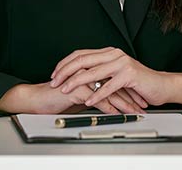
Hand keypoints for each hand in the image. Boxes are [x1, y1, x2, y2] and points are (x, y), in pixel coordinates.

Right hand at [0, 81, 144, 114]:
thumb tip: (111, 99)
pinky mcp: (77, 88)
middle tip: (142, 105)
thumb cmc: (58, 96)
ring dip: (123, 102)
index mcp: (89, 69)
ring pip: (108, 90)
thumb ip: (95, 91)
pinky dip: (108, 106)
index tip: (139, 98)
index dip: (128, 88)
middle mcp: (87, 70)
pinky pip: (96, 98)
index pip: (114, 77)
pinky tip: (117, 113)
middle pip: (115, 82)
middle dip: (130, 95)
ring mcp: (82, 78)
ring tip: (134, 111)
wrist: (39, 98)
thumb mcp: (81, 94)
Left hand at [50, 47, 181, 107]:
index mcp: (108, 53)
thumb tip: (78, 80)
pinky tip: (88, 101)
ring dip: (77, 82)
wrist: (162, 86)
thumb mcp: (115, 77)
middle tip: (54, 82)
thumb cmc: (138, 84)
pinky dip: (97, 95)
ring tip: (66, 90)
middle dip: (66, 72)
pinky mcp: (129, 75)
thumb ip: (100, 75)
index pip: (80, 55)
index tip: (54, 74)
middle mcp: (114, 54)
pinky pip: (109, 86)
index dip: (65, 64)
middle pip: (83, 60)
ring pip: (93, 72)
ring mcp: (122, 63)